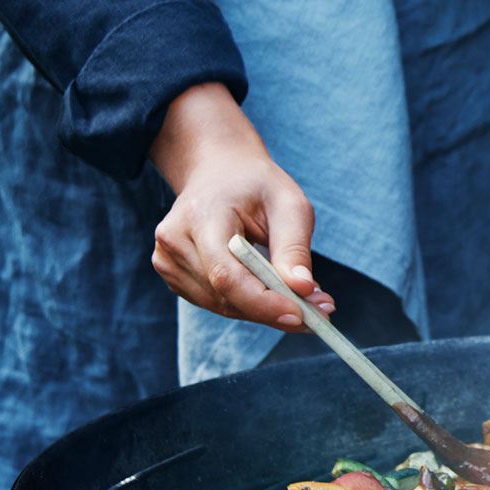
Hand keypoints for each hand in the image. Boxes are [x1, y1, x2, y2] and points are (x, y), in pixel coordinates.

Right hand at [146, 83, 333, 329]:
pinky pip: (216, 302)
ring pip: (222, 305)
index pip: (225, 273)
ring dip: (265, 310)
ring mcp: (167, 260)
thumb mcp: (288, 204)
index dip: (263, 302)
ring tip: (305, 301)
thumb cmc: (258, 186)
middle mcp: (174, 240)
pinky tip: (273, 293)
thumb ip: (294, 247)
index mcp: (200, 216)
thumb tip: (304, 289)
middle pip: (224, 295)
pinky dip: (249, 305)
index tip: (302, 316)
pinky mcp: (174, 274)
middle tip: (321, 312)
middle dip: (274, 309)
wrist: (219, 173)